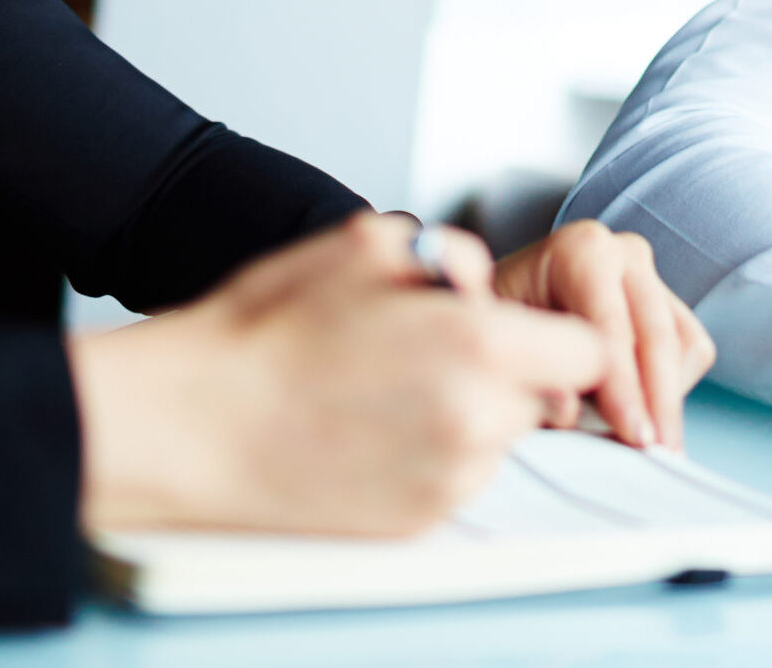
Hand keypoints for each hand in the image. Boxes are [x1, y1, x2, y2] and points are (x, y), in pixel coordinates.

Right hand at [69, 213, 604, 536]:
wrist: (185, 425)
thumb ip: (454, 253)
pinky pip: (455, 480)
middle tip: (437, 349)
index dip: (561, 332)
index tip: (529, 328)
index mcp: (478, 348)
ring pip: (498, 440)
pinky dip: (432, 454)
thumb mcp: (370, 245)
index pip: (586, 351)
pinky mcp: (412, 526)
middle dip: (508, 370)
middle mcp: (475, 424)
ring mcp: (445, 484)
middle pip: (542, 398)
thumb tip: (483, 281)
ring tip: (390, 388)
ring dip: (471, 413)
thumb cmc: (267, 333)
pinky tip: (371, 429)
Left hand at [492, 221, 714, 450]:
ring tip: (635, 440)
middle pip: (656, 337)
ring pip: (683, 346)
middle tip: (656, 453)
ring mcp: (650, 276)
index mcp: (580, 251)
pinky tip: (637, 412)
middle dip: (657, 401)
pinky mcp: (667, 300)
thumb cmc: (498, 322)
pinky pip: (692, 350)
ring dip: (664, 398)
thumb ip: (527, 374)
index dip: (623, 388)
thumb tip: (568, 408)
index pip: (612, 329)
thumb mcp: (495, 342)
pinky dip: (672, 388)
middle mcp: (622, 254)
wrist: (509, 300)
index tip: (632, 437)